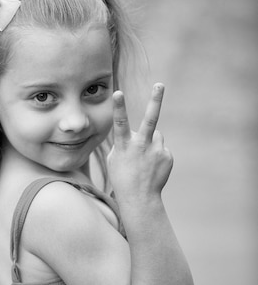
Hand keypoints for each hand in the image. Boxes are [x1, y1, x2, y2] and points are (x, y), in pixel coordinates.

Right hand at [107, 84, 172, 204]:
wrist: (139, 199)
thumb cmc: (122, 177)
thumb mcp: (116, 157)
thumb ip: (126, 141)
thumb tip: (140, 131)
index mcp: (125, 145)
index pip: (120, 123)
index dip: (119, 107)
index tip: (118, 93)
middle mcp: (142, 146)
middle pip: (150, 119)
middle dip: (155, 100)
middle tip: (160, 84)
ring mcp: (157, 151)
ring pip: (156, 135)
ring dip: (151, 143)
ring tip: (144, 161)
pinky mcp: (167, 156)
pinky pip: (162, 148)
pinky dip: (157, 154)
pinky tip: (151, 167)